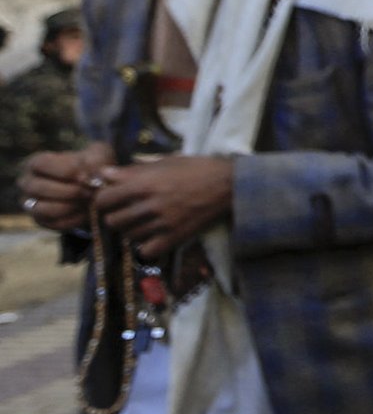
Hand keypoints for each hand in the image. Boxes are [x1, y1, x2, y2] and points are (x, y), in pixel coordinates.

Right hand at [19, 142, 116, 232]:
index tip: (86, 176)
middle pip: (40, 188)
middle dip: (70, 191)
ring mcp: (31, 203)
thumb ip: (95, 162)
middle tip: (91, 192)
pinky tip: (88, 213)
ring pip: (43, 209)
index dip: (65, 170)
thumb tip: (92, 176)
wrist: (93, 187)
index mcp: (36, 162)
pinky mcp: (41, 221)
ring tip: (89, 202)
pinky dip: (74, 220)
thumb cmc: (91, 167)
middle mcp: (27, 183)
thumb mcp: (97, 157)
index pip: (41, 163)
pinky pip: (54, 224)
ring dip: (71, 207)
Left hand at [92, 155, 234, 258]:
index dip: (102, 200)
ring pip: (128, 235)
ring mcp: (164, 223)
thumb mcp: (164, 163)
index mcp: (144, 183)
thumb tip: (103, 174)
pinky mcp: (176, 236)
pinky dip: (145, 246)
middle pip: (112, 221)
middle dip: (114, 216)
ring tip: (140, 223)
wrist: (229, 184)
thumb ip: (132, 171)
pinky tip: (151, 236)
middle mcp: (151, 205)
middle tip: (123, 212)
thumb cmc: (196, 168)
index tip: (109, 199)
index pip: (103, 199)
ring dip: (130, 230)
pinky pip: (147, 250)